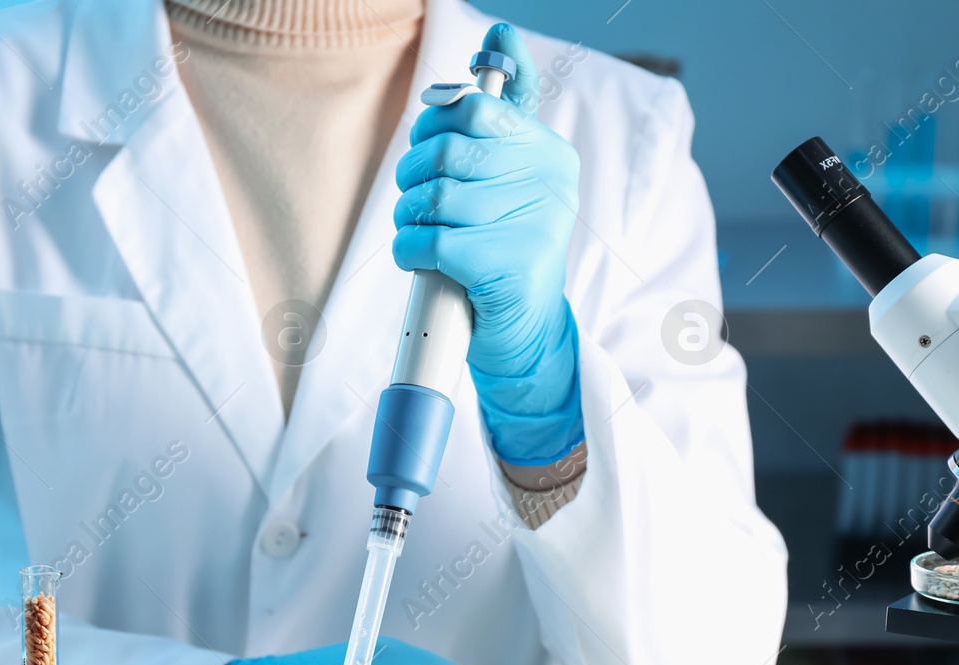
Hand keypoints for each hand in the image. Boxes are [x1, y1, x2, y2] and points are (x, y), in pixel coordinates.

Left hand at [392, 23, 583, 467]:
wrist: (523, 338)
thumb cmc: (502, 252)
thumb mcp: (508, 178)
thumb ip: (499, 117)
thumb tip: (499, 33)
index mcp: (549, 154)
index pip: (478, 108)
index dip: (435, 122)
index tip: (430, 143)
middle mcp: (551, 183)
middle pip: (449, 149)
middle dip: (414, 175)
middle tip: (416, 200)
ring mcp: (534, 224)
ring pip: (434, 196)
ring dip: (407, 219)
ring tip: (420, 235)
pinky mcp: (508, 266)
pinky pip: (429, 240)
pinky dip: (408, 252)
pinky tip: (420, 262)